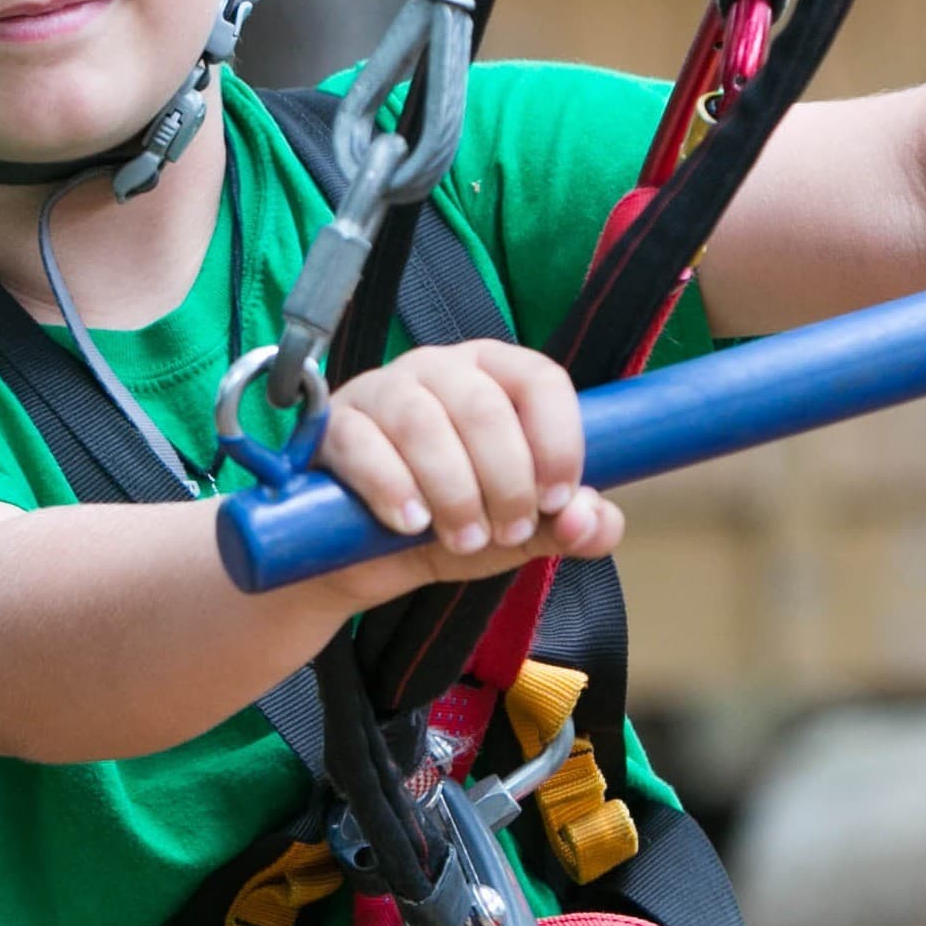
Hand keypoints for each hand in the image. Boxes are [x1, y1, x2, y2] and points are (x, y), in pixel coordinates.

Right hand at [313, 339, 622, 605]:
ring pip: (423, 423)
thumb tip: (591, 519)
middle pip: (483, 407)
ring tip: (462, 539)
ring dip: (454, 492)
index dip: (557, 440)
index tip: (557, 499)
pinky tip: (410, 525)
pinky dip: (393, 489)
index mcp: (496, 376)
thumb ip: (571, 527)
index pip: (540, 379)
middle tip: (507, 532)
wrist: (359, 557)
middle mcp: (440, 368)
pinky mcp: (334, 425)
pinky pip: (363, 445)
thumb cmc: (449, 524)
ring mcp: (382, 391)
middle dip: (506, 481)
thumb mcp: (519, 532)